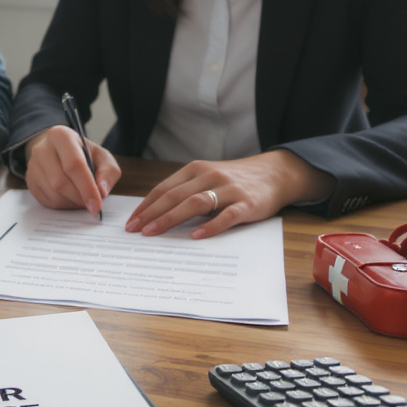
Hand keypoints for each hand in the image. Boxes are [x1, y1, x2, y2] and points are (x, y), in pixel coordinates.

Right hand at [23, 125, 120, 217]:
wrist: (59, 150)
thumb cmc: (83, 153)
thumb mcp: (102, 156)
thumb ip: (108, 172)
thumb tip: (101, 191)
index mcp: (61, 136)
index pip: (74, 164)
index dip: (87, 187)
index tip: (97, 204)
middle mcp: (42, 149)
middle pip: (60, 182)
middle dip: (79, 198)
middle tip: (92, 204)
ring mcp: (33, 165)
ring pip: (53, 194)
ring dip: (72, 202)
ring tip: (82, 197)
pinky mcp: (30, 180)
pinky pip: (46, 200)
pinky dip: (62, 204)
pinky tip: (70, 197)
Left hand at [124, 150, 332, 238]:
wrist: (275, 174)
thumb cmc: (234, 180)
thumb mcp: (207, 178)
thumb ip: (186, 191)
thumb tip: (155, 213)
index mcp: (196, 170)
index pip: (164, 188)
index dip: (146, 205)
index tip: (131, 222)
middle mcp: (210, 176)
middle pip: (175, 196)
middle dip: (151, 214)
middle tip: (135, 230)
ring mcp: (229, 189)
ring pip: (194, 204)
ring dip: (170, 219)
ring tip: (154, 233)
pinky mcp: (247, 203)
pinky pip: (226, 216)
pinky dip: (210, 227)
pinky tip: (195, 237)